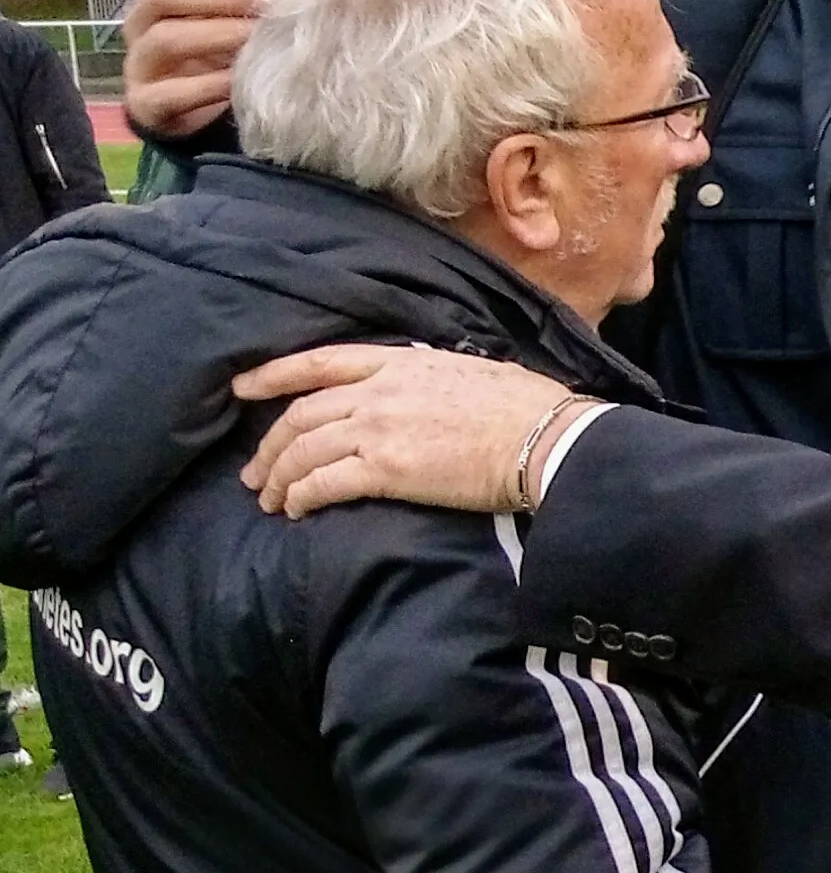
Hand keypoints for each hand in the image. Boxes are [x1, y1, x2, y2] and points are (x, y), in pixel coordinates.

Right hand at [122, 0, 272, 137]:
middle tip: (264, 3)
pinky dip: (208, 86)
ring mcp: (141, 62)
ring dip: (217, 35)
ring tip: (256, 37)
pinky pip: (171, 93)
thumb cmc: (220, 46)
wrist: (195, 110)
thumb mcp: (232, 6)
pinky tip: (238, 82)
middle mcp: (143, 20)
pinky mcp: (148, 104)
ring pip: (166, 38)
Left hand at [233, 345, 580, 518]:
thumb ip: (430, 377)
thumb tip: (422, 391)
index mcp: (401, 361)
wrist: (546, 439)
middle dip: (270, 447)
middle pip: (300, 415)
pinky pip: (323, 484)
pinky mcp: (385, 471)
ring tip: (271, 500)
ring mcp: (378, 429)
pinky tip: (296, 511)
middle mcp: (378, 391)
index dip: (274, 375)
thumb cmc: (527, 406)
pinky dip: (301, 498)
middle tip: (256, 473)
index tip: (243, 388)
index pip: (320, 362)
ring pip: (303, 451)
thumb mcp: (471, 369)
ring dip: (279, 478)